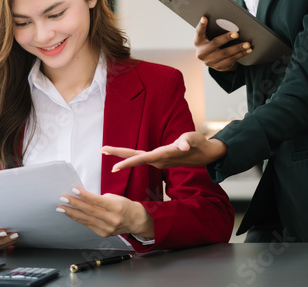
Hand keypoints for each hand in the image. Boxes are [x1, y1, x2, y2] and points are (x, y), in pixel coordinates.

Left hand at [57, 186, 153, 238]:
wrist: (135, 220)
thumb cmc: (124, 205)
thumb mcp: (115, 198)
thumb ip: (100, 199)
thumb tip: (83, 198)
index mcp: (116, 207)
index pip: (97, 200)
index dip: (84, 195)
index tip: (73, 189)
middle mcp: (112, 220)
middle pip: (89, 211)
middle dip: (74, 204)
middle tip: (63, 198)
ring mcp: (107, 229)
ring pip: (86, 220)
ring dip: (72, 213)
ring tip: (61, 207)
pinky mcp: (103, 234)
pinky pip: (88, 225)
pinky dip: (79, 219)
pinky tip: (71, 214)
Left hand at [102, 131, 226, 170]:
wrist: (205, 154)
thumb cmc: (198, 145)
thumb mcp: (193, 140)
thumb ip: (187, 143)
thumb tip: (184, 147)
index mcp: (163, 155)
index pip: (142, 158)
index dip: (128, 162)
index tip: (114, 167)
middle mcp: (158, 159)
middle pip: (135, 157)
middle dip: (118, 155)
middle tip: (102, 151)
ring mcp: (158, 159)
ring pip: (137, 157)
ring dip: (123, 155)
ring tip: (107, 151)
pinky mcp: (160, 158)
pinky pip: (142, 157)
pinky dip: (131, 157)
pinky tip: (124, 157)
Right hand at [194, 16, 252, 70]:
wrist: (211, 59)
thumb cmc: (211, 41)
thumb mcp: (208, 36)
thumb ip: (212, 28)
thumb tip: (225, 20)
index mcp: (198, 41)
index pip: (199, 32)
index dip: (201, 25)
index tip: (204, 18)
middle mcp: (201, 52)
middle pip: (215, 43)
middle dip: (226, 38)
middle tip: (237, 34)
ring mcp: (209, 61)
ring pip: (225, 53)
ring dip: (238, 48)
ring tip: (247, 44)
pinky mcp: (218, 67)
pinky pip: (231, 60)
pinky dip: (241, 54)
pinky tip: (248, 50)